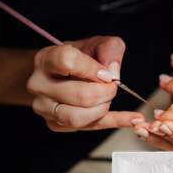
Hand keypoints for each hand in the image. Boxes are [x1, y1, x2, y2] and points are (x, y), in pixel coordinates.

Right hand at [27, 36, 143, 131]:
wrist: (57, 75)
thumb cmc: (78, 59)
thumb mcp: (94, 44)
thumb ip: (109, 49)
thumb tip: (113, 71)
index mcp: (46, 59)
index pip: (67, 62)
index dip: (93, 68)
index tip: (107, 72)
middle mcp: (39, 85)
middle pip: (80, 96)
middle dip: (106, 92)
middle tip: (112, 86)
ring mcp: (45, 108)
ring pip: (79, 117)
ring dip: (103, 108)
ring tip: (108, 98)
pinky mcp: (55, 124)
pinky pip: (90, 127)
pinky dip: (115, 122)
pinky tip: (132, 119)